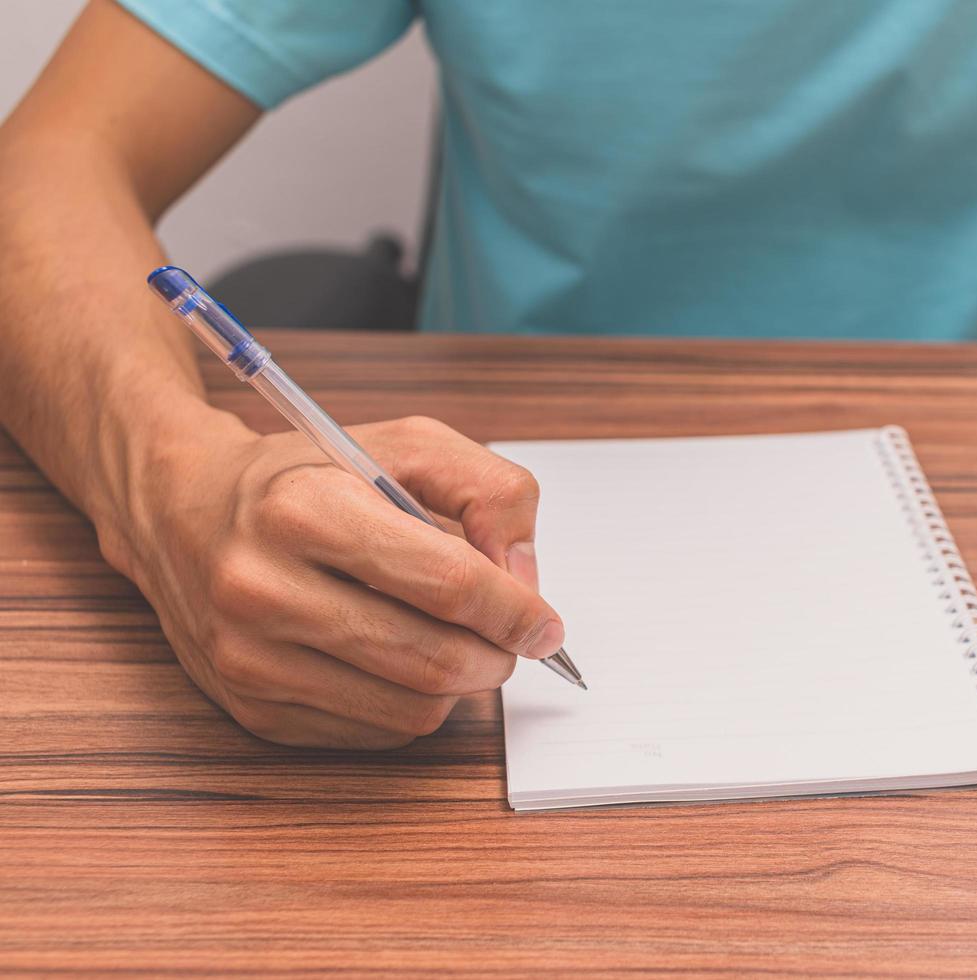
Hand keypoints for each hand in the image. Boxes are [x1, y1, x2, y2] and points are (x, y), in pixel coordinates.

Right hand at [111, 414, 561, 748]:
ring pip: (412, 708)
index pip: (445, 583)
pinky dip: (410, 701)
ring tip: (455, 639)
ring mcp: (250, 658)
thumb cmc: (306, 475)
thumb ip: (489, 491)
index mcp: (302, 509)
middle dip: (497, 654)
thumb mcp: (405, 444)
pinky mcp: (251, 709)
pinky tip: (396, 656)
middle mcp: (262, 588)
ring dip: (460, 684)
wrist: (183, 512)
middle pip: (433, 659)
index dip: (514, 610)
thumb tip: (524, 580)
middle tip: (512, 637)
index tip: (545, 622)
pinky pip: (376, 731)